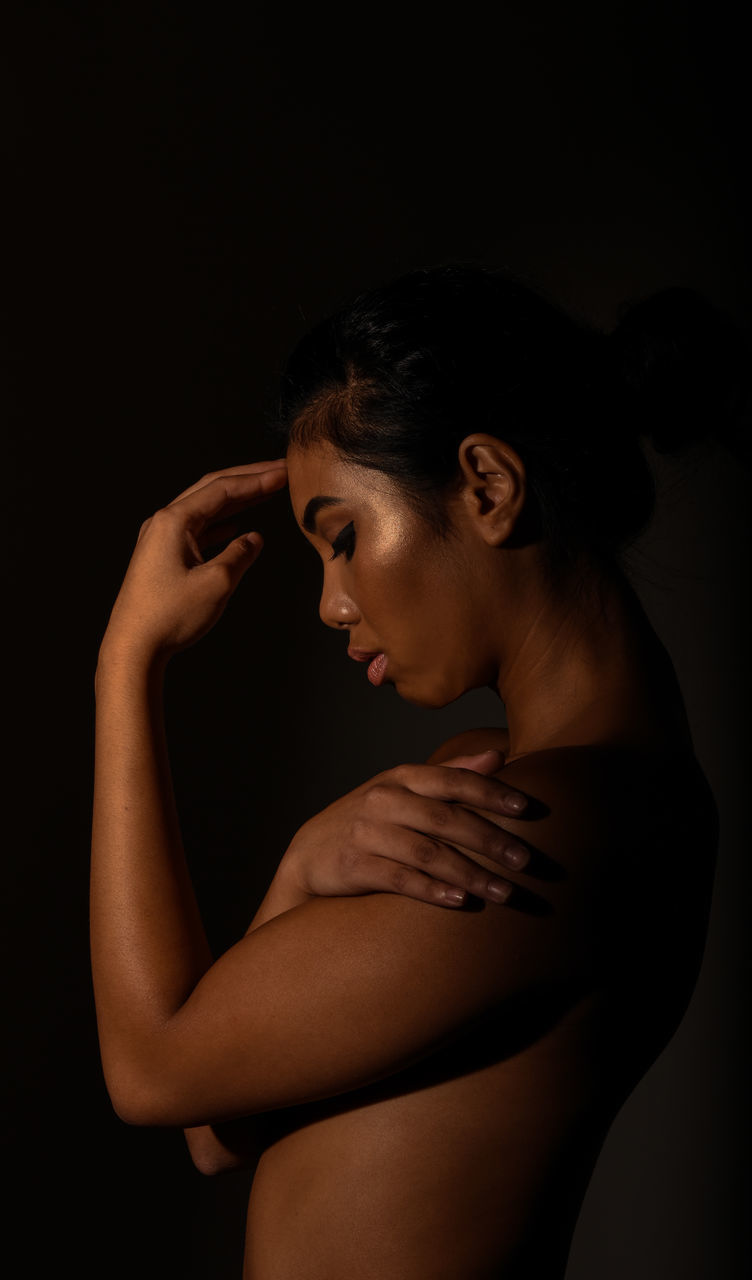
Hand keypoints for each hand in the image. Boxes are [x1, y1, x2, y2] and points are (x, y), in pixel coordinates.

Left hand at [100, 461, 287, 661]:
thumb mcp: (217, 583)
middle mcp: (164, 523)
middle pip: (212, 490)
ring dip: (235, 500)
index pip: (223, 489)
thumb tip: (254, 538)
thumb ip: (240, 554)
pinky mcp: (161, 556)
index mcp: (174, 521)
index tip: (283, 472)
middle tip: (278, 473)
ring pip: (204, 509)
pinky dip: (220, 523)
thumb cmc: (169, 617)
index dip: (257, 479)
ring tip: (264, 493)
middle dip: (247, 480)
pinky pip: (196, 529)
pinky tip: (235, 525)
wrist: (134, 648)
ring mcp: (160, 539)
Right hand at [282, 749, 530, 908]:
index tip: (526, 808)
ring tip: (504, 892)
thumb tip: (499, 756)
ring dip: (471, 874)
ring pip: (428, 853)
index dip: (491, 792)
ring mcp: (367, 832)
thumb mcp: (403, 789)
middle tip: (527, 860)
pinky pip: (400, 879)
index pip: (453, 780)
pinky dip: (432, 890)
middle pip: (446, 819)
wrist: (309, 855)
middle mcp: (384, 800)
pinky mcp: (354, 865)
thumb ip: (450, 774)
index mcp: (401, 777)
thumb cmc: (370, 821)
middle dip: (491, 840)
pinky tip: (461, 902)